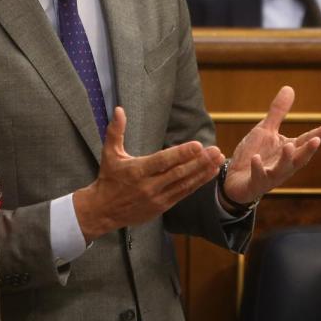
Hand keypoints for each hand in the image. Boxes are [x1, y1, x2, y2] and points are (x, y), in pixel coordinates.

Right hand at [73, 107, 224, 242]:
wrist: (103, 211)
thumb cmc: (108, 179)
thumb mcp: (109, 153)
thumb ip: (116, 131)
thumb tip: (119, 109)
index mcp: (136, 171)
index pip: (162, 161)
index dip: (181, 154)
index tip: (197, 146)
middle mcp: (148, 186)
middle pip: (178, 173)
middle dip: (199, 162)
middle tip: (215, 151)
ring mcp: (157, 198)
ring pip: (184, 184)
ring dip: (202, 172)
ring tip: (218, 160)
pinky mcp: (162, 206)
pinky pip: (183, 193)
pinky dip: (197, 183)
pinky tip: (209, 173)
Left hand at [221, 86, 320, 206]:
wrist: (236, 179)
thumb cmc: (255, 153)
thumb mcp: (266, 130)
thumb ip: (278, 112)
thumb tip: (289, 88)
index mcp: (288, 150)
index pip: (305, 141)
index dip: (318, 135)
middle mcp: (284, 164)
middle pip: (299, 158)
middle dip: (308, 150)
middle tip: (317, 140)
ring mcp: (271, 175)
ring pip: (282, 169)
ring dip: (286, 159)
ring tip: (288, 146)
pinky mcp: (256, 182)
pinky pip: (258, 176)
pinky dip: (258, 168)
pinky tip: (256, 158)